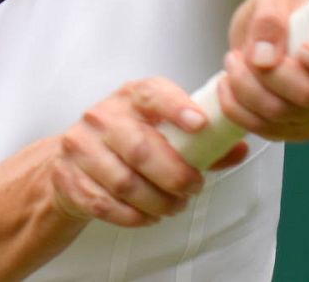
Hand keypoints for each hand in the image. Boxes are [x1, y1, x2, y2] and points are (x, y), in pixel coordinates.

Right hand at [50, 78, 248, 226]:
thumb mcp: (160, 130)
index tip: (200, 124)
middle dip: (174, 175)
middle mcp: (102, 117)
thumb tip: (239, 148)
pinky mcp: (69, 178)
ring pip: (125, 182)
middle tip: (193, 188)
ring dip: (156, 201)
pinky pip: (106, 204)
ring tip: (173, 206)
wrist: (70, 160)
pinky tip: (147, 216)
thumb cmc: (126, 142)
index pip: (152, 93)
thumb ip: (201, 141)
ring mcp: (81, 147)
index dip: (177, 107)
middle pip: (141, 148)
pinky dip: (133, 216)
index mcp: (130, 97)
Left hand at [218, 0, 308, 141]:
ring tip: (233, 63)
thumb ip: (270, 18)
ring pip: (283, 113)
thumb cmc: (277, 15)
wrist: (262, 39)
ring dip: (246, 89)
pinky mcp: (299, 128)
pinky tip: (229, 87)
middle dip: (267, 74)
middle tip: (244, 53)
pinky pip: (267, 130)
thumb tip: (264, 56)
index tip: (302, 49)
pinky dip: (239, 109)